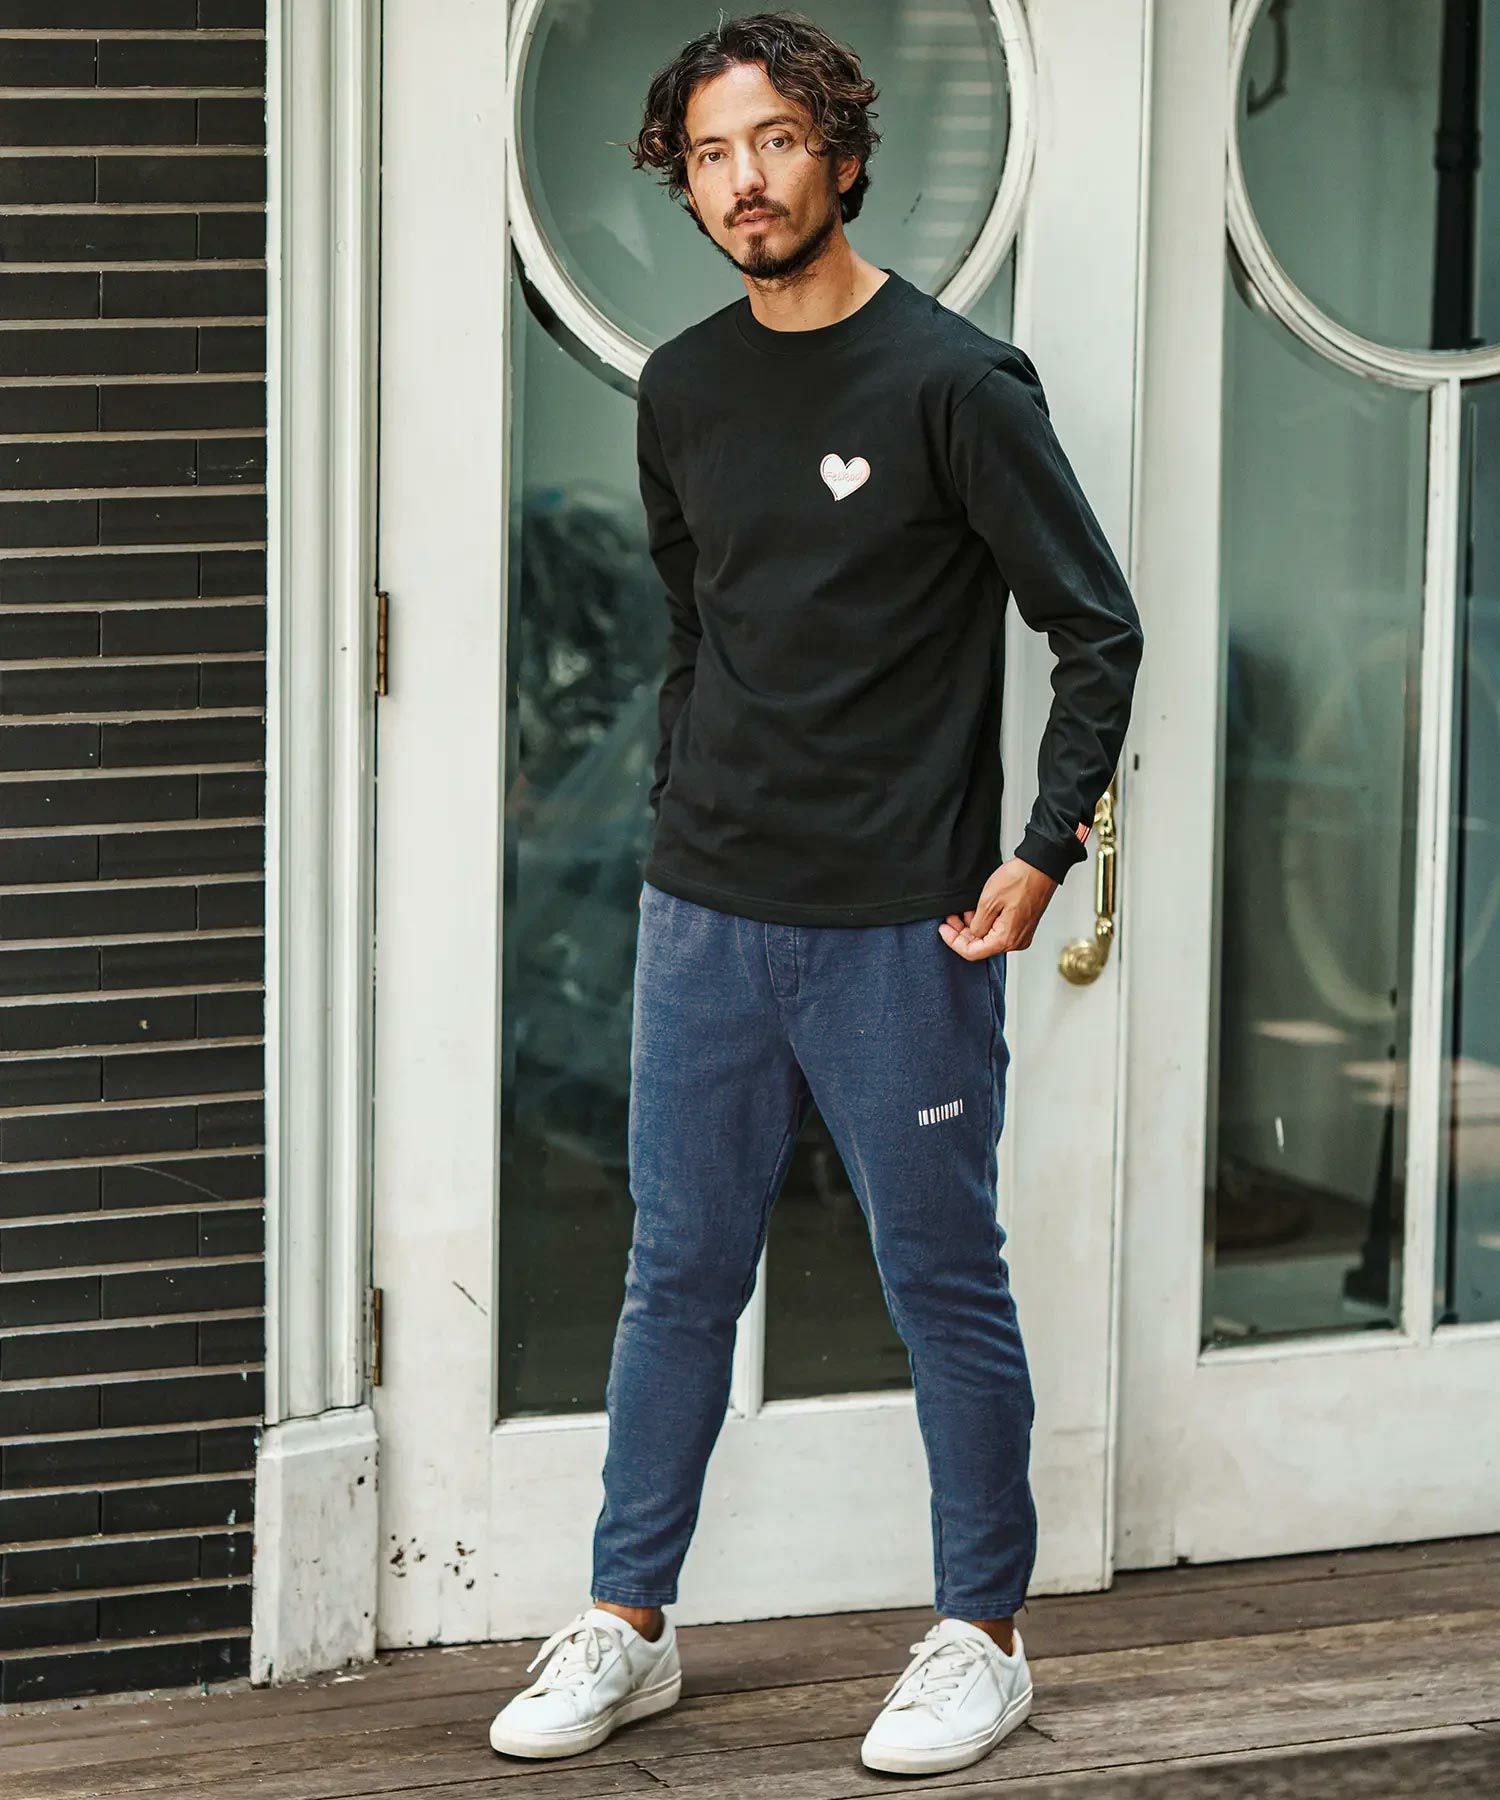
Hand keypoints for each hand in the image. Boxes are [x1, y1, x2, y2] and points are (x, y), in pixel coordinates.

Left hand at [938, 857, 1057, 958]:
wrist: (1041, 867)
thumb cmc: (1019, 880)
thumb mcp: (988, 901)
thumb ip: (977, 925)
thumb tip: (973, 933)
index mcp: (1006, 939)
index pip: (972, 952)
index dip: (953, 942)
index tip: (944, 929)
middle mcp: (1016, 942)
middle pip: (981, 947)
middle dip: (962, 933)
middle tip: (950, 918)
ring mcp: (1021, 934)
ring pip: (989, 939)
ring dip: (973, 927)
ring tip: (962, 912)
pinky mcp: (1022, 925)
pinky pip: (999, 931)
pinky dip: (986, 924)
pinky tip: (977, 912)